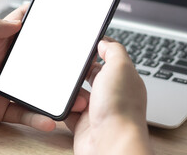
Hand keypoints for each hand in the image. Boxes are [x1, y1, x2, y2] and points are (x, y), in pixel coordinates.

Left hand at [0, 5, 86, 133]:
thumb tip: (18, 22)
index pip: (25, 30)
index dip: (44, 26)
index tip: (67, 25)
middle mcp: (4, 64)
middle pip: (39, 61)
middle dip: (61, 64)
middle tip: (82, 68)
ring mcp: (4, 86)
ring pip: (37, 88)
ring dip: (56, 93)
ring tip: (75, 98)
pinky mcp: (0, 107)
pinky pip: (23, 112)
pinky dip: (37, 117)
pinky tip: (48, 120)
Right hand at [65, 39, 151, 154]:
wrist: (110, 144)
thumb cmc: (119, 109)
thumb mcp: (120, 67)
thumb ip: (114, 50)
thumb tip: (104, 42)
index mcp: (123, 78)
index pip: (110, 58)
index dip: (98, 50)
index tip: (85, 43)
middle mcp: (111, 94)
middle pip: (90, 75)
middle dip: (79, 71)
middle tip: (70, 66)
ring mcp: (96, 109)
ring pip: (76, 92)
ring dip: (70, 90)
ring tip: (71, 91)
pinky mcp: (82, 122)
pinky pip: (68, 110)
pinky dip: (64, 107)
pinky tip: (64, 104)